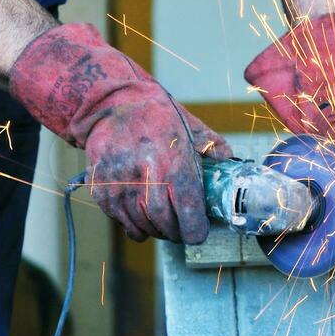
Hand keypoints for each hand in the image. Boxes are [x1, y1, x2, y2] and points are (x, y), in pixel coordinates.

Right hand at [10, 23, 232, 242]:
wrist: (114, 103)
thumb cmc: (157, 116)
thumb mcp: (191, 127)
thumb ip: (214, 148)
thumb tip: (233, 167)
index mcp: (174, 159)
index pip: (188, 210)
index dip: (195, 229)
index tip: (197, 232)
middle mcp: (146, 172)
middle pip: (165, 223)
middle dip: (176, 232)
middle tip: (181, 229)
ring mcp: (120, 182)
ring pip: (142, 225)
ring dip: (156, 230)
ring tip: (163, 222)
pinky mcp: (102, 188)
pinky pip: (121, 221)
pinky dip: (134, 226)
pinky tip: (142, 216)